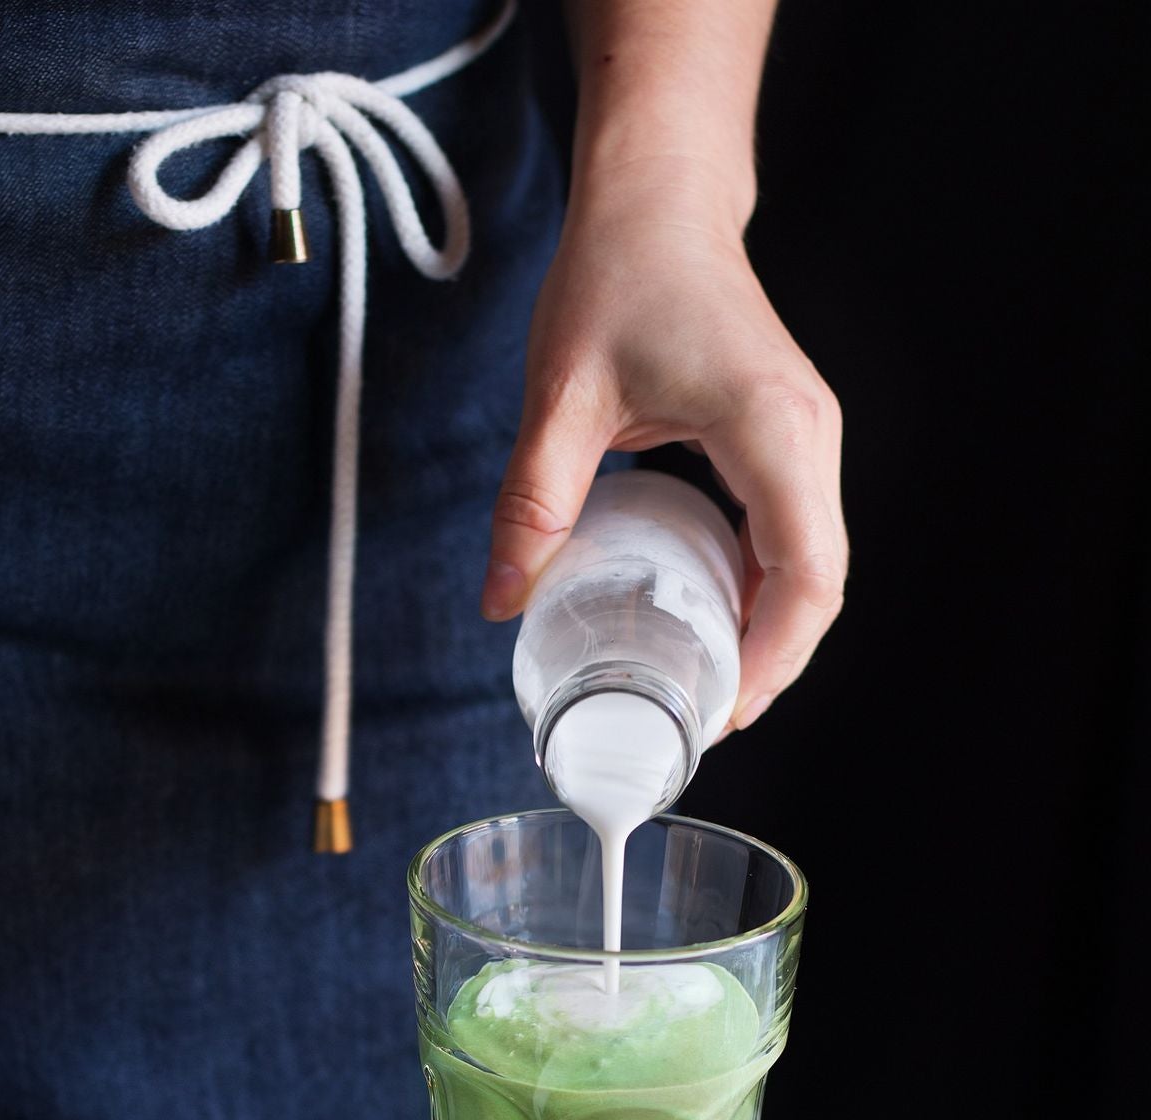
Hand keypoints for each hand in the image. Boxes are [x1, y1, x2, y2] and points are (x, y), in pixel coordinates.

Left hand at [482, 168, 846, 730]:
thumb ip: (532, 500)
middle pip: (823, 583)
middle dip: (774, 662)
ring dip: (771, 632)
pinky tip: (712, 622)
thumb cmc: (619, 272)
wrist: (659, 197)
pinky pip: (794, 536)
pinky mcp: (789, 438)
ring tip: (707, 685)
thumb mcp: (560, 394)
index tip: (722, 710)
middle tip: (707, 717)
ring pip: (814, 564)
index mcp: (772, 427)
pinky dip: (761, 590)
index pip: (808, 574)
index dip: (775, 658)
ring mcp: (808, 437)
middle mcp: (811, 436)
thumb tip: (500, 599)